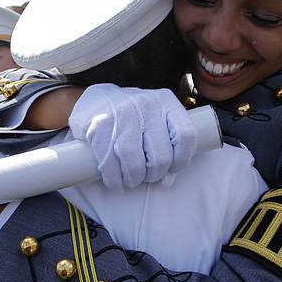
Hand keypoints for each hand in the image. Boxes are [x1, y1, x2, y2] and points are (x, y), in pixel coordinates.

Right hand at [68, 84, 197, 189]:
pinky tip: (115, 181)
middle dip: (154, 174)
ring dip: (134, 179)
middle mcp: (146, 105)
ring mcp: (122, 115)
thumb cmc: (132, 116)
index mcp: (166, 101)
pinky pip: (111, 166)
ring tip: (131, 178)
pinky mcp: (100, 127)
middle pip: (161, 157)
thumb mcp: (156, 120)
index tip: (173, 169)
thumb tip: (167, 181)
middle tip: (147, 175)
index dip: (182, 159)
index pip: (186, 135)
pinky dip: (115, 181)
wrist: (95, 100)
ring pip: (136, 165)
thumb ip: (167, 146)